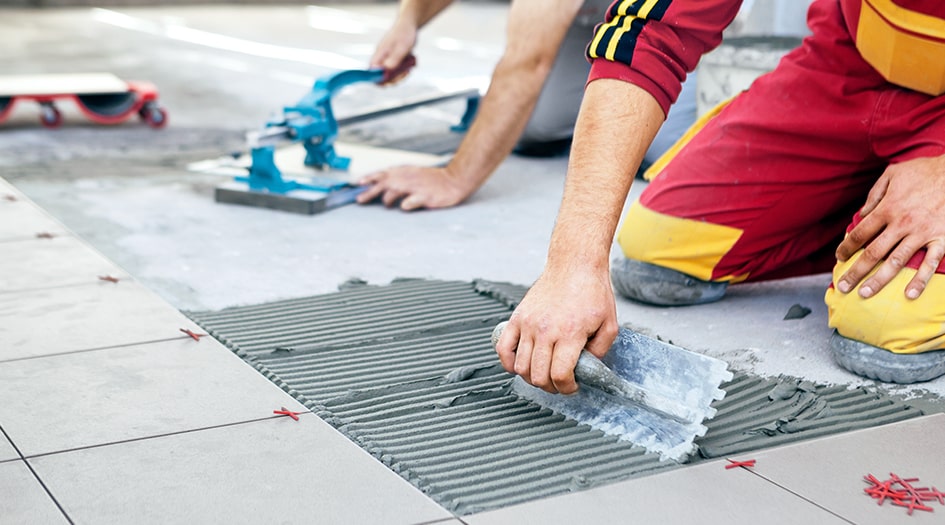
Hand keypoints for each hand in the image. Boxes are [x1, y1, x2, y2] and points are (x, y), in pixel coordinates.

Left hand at [355, 164, 475, 210]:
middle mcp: (407, 178)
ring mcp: (415, 187)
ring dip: (387, 199)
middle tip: (359, 200)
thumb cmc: (432, 180)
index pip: (382, 174)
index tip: (358, 183)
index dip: (369, 178)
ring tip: (388, 204)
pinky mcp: (424, 197)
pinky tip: (405, 206)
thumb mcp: (413, 174)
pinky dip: (405, 204)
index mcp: (404, 172)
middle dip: (370, 192)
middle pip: (383, 184)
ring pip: (394, 192)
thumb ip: (398, 178)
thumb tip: (382, 186)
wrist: (453, 181)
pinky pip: (410, 202)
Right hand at [370, 18, 416, 84]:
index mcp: (379, 55)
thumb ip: (394, 59)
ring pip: (390, 76)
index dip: (379, 79)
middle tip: (405, 73)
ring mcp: (386, 60)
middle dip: (394, 79)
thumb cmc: (405, 33)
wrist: (409, 25)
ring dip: (400, 76)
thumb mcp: (402, 47)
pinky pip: (395, 71)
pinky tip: (410, 66)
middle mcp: (381, 59)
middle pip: (381, 77)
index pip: (372, 72)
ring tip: (409, 69)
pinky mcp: (392, 60)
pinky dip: (403, 72)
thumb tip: (387, 70)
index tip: (391, 79)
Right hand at [494, 266, 618, 393]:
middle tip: (559, 383)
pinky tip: (519, 365)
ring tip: (543, 374)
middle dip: (551, 387)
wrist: (574, 265)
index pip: (560, 374)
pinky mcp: (517, 318)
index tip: (572, 386)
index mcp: (570, 333)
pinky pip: (503, 348)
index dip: (567, 388)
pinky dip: (508, 363)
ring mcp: (528, 324)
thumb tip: (587, 368)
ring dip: (532, 377)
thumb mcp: (609, 324)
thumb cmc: (592, 291)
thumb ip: (600, 351)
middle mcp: (546, 330)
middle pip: (538, 375)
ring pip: (521, 367)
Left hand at [835, 155, 944, 298]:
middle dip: (855, 271)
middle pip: (872, 253)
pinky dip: (920, 280)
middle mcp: (901, 223)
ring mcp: (922, 233)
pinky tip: (909, 295)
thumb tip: (861, 214)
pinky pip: (930, 263)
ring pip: (895, 262)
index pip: (859, 234)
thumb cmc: (925, 170)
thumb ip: (875, 194)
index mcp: (887, 208)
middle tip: (843, 287)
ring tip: (864, 294)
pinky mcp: (943, 238)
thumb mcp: (894, 173)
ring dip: (879, 280)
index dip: (846, 248)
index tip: (839, 258)